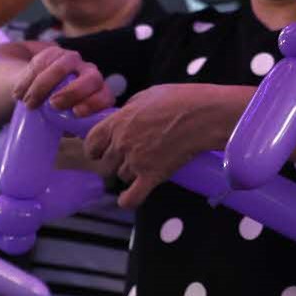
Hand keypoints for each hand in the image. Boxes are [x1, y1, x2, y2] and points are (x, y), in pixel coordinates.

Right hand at [10, 46, 114, 116]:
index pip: (105, 97)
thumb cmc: (51, 112)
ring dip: (44, 85)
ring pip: (65, 65)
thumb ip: (69, 125)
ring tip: (28, 103)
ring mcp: (73, 61)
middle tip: (53, 105)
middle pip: (92, 78)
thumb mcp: (61, 122)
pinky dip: (28, 79)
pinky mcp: (53, 52)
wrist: (30, 89)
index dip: (94, 104)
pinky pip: (43, 61)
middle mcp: (90, 74)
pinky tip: (19, 93)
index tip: (75, 113)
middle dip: (73, 92)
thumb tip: (72, 132)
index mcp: (97, 94)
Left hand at [84, 84, 247, 208]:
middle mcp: (122, 143)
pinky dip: (128, 200)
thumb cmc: (181, 100)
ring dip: (130, 173)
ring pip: (121, 176)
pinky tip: (129, 198)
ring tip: (146, 165)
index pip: (91, 142)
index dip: (95, 148)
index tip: (101, 151)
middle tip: (131, 156)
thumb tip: (124, 116)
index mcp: (118, 121)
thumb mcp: (148, 95)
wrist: (204, 116)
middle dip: (116, 161)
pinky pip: (131, 198)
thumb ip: (130, 109)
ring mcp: (136, 161)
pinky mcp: (152, 176)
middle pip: (106, 163)